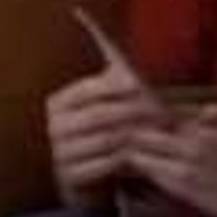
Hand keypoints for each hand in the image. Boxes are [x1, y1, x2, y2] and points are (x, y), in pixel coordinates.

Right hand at [45, 65, 165, 208]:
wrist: (84, 173)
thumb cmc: (99, 129)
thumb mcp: (101, 101)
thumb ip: (110, 76)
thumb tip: (109, 39)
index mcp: (58, 103)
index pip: (90, 89)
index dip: (117, 85)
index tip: (141, 84)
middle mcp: (55, 127)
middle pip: (101, 114)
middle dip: (134, 110)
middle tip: (160, 110)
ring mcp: (60, 154)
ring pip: (107, 139)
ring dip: (137, 133)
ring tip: (159, 129)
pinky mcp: (72, 177)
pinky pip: (106, 164)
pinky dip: (130, 157)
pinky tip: (146, 149)